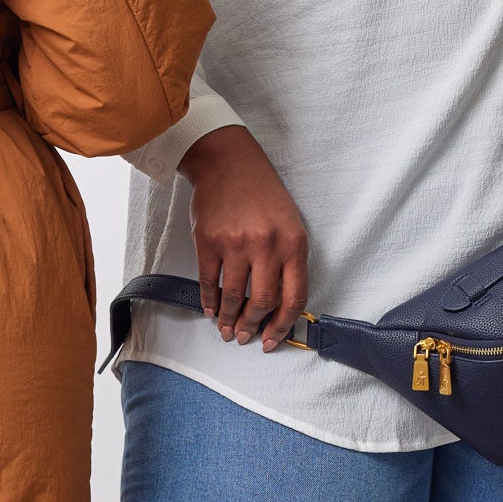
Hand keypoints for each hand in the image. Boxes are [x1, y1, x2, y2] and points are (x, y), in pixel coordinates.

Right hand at [177, 125, 309, 352]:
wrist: (228, 162)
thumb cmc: (261, 193)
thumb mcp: (289, 224)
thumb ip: (287, 261)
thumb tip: (277, 303)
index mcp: (293, 244)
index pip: (294, 297)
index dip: (282, 325)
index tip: (273, 339)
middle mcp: (266, 246)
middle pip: (262, 302)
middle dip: (252, 326)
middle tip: (244, 336)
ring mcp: (236, 244)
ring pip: (233, 296)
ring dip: (228, 318)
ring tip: (225, 329)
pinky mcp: (209, 241)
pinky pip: (209, 281)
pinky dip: (208, 300)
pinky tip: (210, 309)